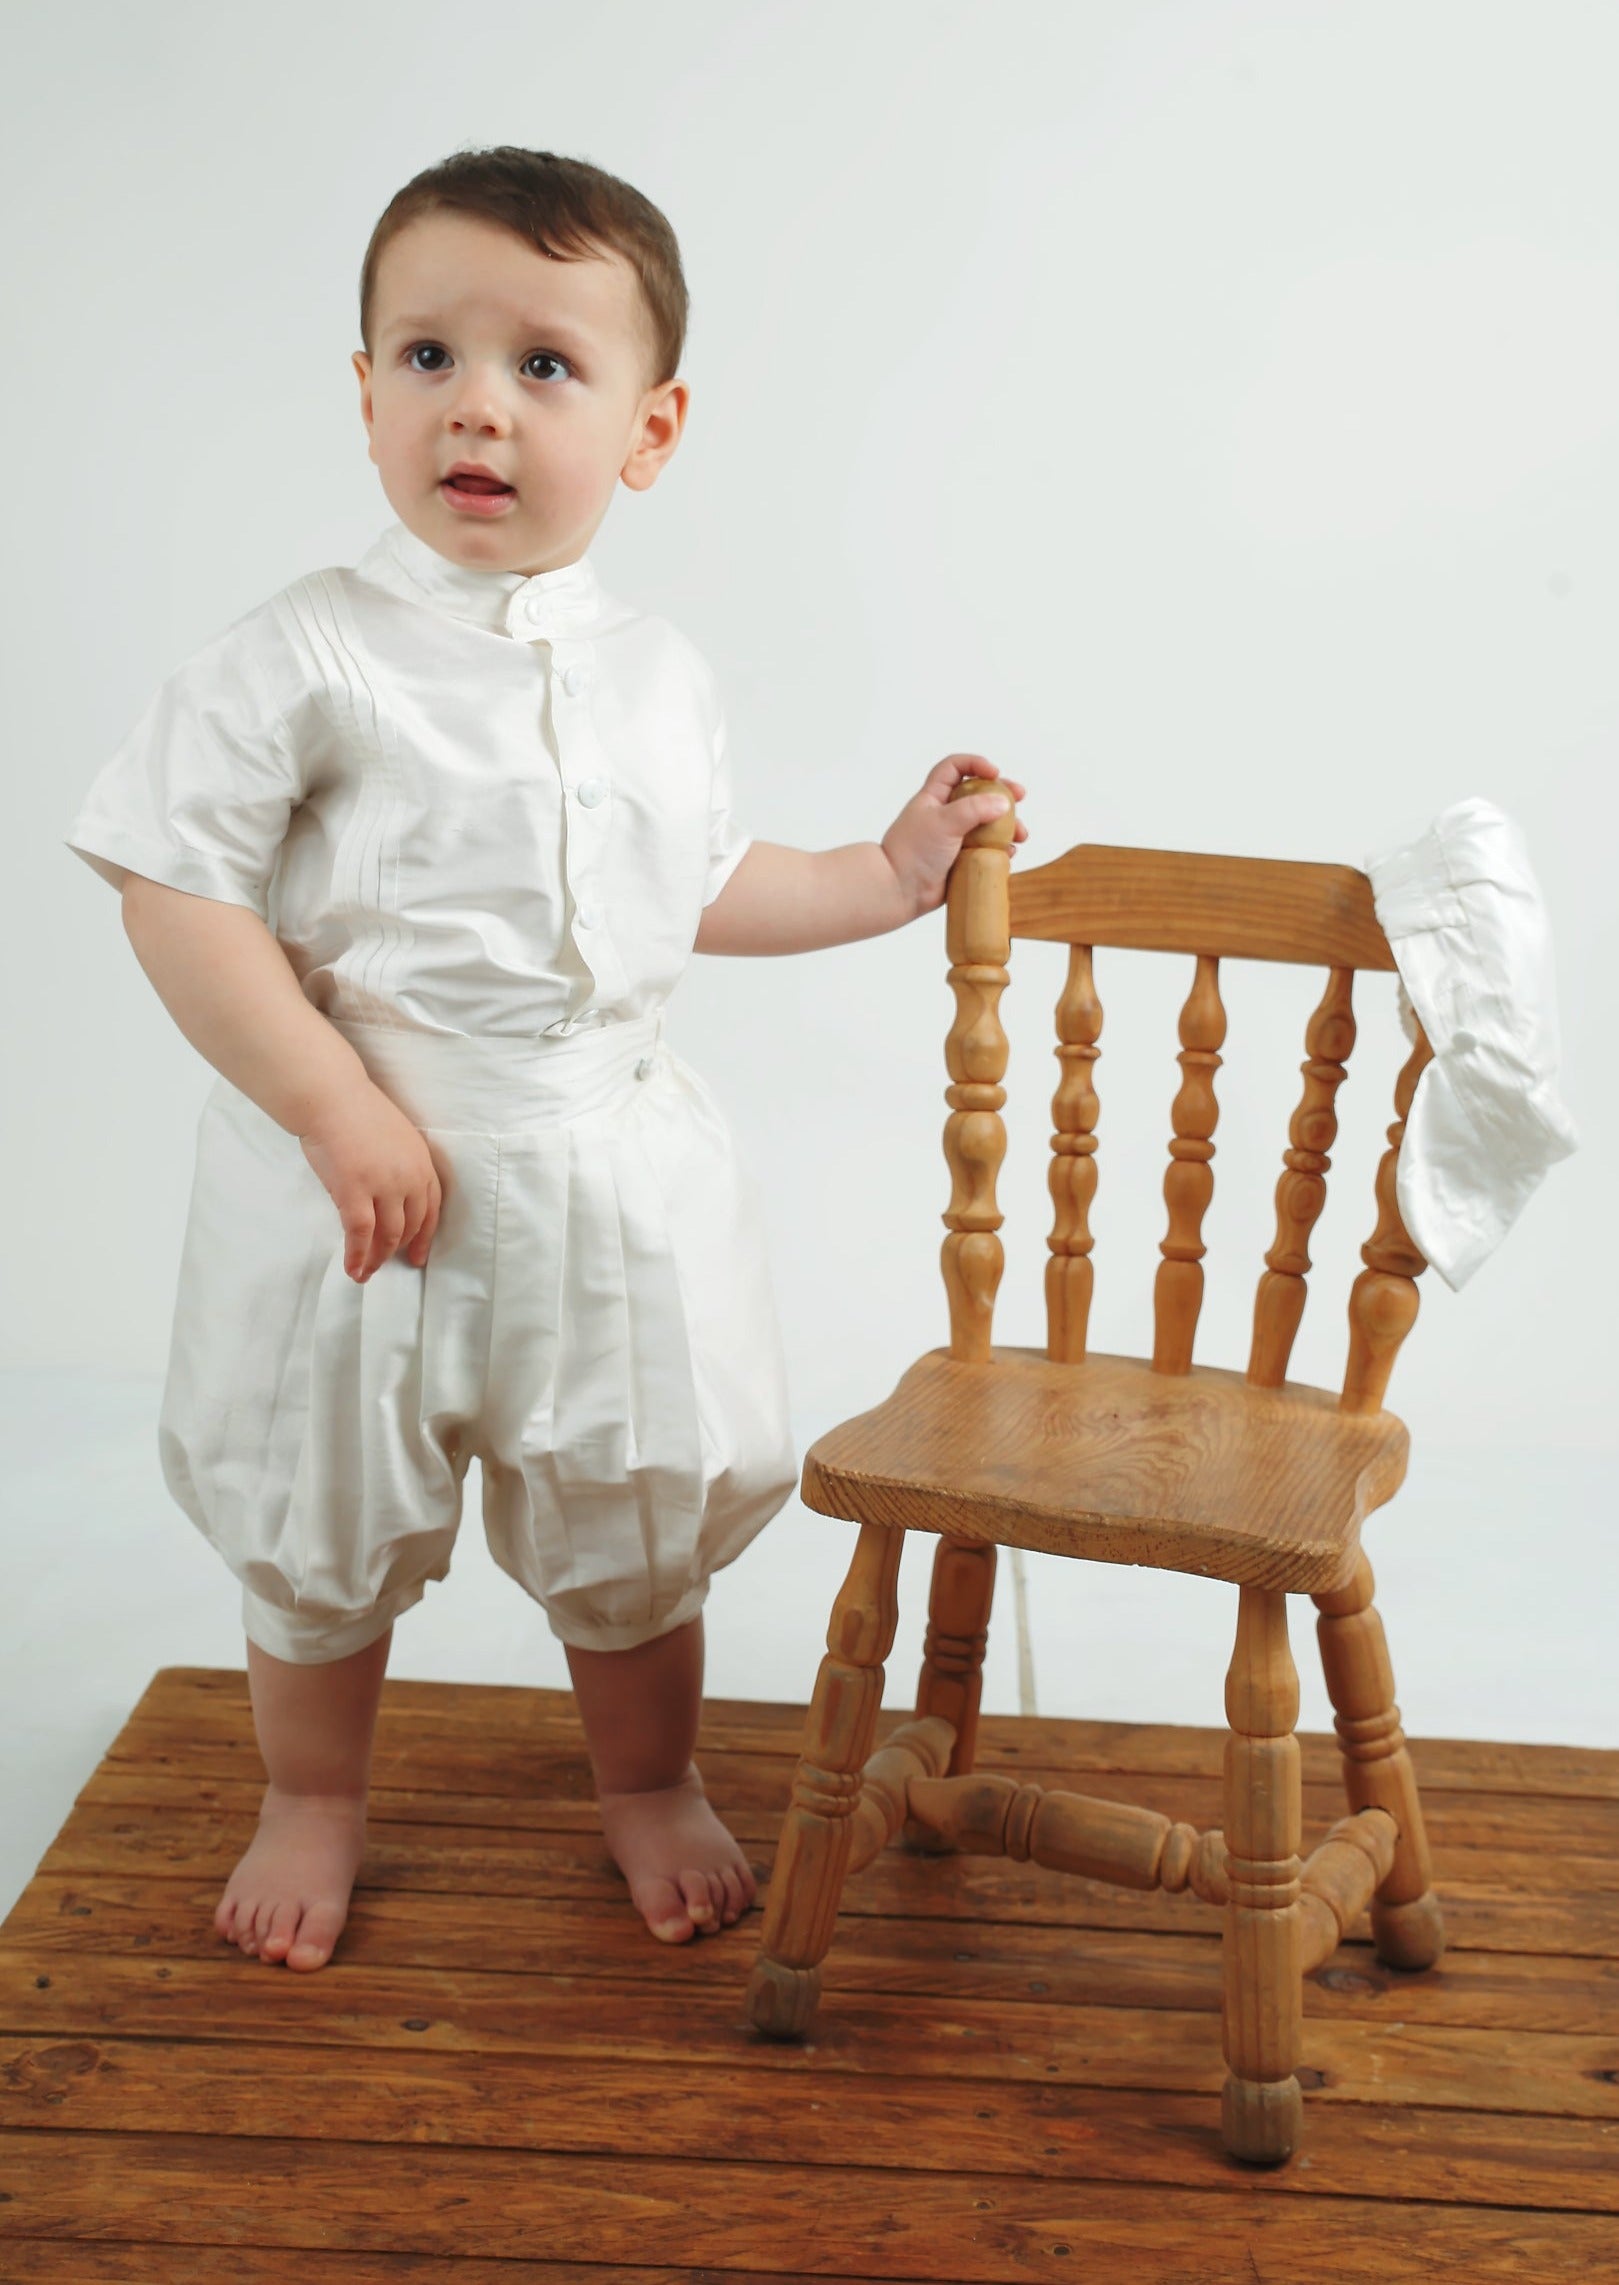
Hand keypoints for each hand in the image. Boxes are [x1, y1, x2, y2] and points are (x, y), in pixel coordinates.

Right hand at [298, 1080, 443, 1282]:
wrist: (331, 1096)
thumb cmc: (356, 1111)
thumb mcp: (394, 1138)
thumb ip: (397, 1166)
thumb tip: (386, 1197)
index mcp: (421, 1162)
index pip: (432, 1209)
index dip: (425, 1236)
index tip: (419, 1256)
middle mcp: (409, 1177)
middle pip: (411, 1225)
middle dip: (400, 1250)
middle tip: (387, 1265)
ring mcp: (384, 1186)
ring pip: (388, 1235)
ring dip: (378, 1258)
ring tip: (367, 1272)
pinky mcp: (355, 1192)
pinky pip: (360, 1234)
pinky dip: (358, 1256)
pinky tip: (353, 1270)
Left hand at [882, 753, 1028, 919]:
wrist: (899, 890)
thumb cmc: (914, 851)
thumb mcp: (944, 821)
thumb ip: (975, 809)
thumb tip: (1003, 804)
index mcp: (934, 797)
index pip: (954, 768)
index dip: (975, 764)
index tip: (994, 773)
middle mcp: (945, 815)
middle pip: (978, 795)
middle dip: (1001, 794)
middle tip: (1020, 796)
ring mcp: (954, 838)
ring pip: (987, 825)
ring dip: (1007, 826)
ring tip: (1021, 835)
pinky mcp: (960, 860)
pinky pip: (986, 850)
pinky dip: (999, 850)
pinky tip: (1008, 854)